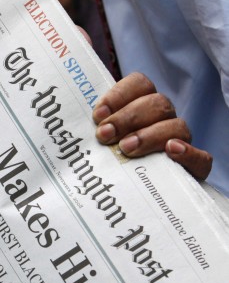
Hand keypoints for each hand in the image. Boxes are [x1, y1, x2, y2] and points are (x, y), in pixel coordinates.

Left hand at [92, 72, 211, 179]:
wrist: (133, 198)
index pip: (139, 84)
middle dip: (127, 118)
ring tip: (126, 148)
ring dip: (149, 135)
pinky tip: (170, 151)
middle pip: (156, 103)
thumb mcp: (97, 142)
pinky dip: (188, 152)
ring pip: (176, 126)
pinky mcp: (194, 166)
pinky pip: (201, 157)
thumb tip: (81, 106)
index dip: (119, 94)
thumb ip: (93, 127)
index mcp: (141, 106)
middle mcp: (163, 119)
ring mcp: (180, 141)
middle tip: (104, 135)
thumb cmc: (108, 163)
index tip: (98, 114)